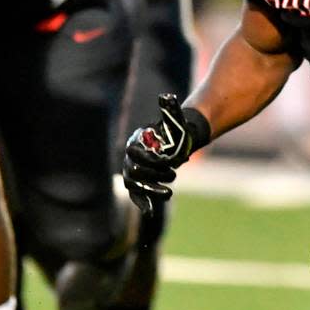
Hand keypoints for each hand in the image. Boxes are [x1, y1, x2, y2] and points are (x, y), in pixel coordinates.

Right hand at [123, 94, 210, 215]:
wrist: (177, 142)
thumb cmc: (175, 131)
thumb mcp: (174, 120)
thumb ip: (169, 109)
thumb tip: (167, 97)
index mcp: (137, 140)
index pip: (134, 153)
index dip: (148, 159)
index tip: (165, 162)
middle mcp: (132, 157)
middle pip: (136, 171)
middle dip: (153, 175)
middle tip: (173, 175)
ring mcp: (135, 170)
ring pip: (136, 185)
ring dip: (151, 190)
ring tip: (169, 192)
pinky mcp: (141, 182)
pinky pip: (137, 194)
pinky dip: (142, 202)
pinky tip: (149, 212)